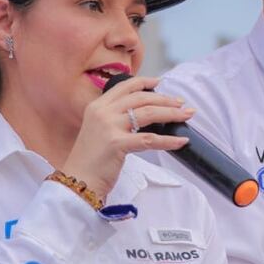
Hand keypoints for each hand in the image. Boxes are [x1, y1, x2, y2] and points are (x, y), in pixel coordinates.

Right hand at [62, 76, 192, 197]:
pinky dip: (169, 140)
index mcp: (97, 106)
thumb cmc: (90, 160)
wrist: (77, 181)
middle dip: (165, 99)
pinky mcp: (117, 143)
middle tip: (182, 104)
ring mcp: (109, 126)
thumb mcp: (99, 132)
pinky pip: (150, 139)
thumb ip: (115, 120)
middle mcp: (102, 112)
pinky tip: (181, 141)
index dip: (146, 82)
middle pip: (141, 98)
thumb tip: (144, 115)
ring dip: (171, 114)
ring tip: (186, 116)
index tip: (161, 83)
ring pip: (148, 113)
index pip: (126, 86)